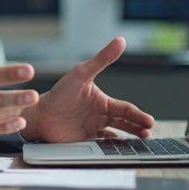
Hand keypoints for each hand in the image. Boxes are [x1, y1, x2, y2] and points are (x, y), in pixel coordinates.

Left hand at [21, 36, 153, 141]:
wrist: (39, 115)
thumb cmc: (59, 93)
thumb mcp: (81, 74)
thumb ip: (101, 59)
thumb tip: (120, 40)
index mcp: (102, 101)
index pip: (125, 109)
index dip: (138, 115)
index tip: (149, 121)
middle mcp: (99, 114)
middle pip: (125, 122)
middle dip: (139, 127)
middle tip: (149, 133)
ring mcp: (93, 127)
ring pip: (118, 133)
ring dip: (130, 137)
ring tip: (142, 142)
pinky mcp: (85, 140)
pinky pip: (104, 144)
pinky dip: (114, 146)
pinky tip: (122, 149)